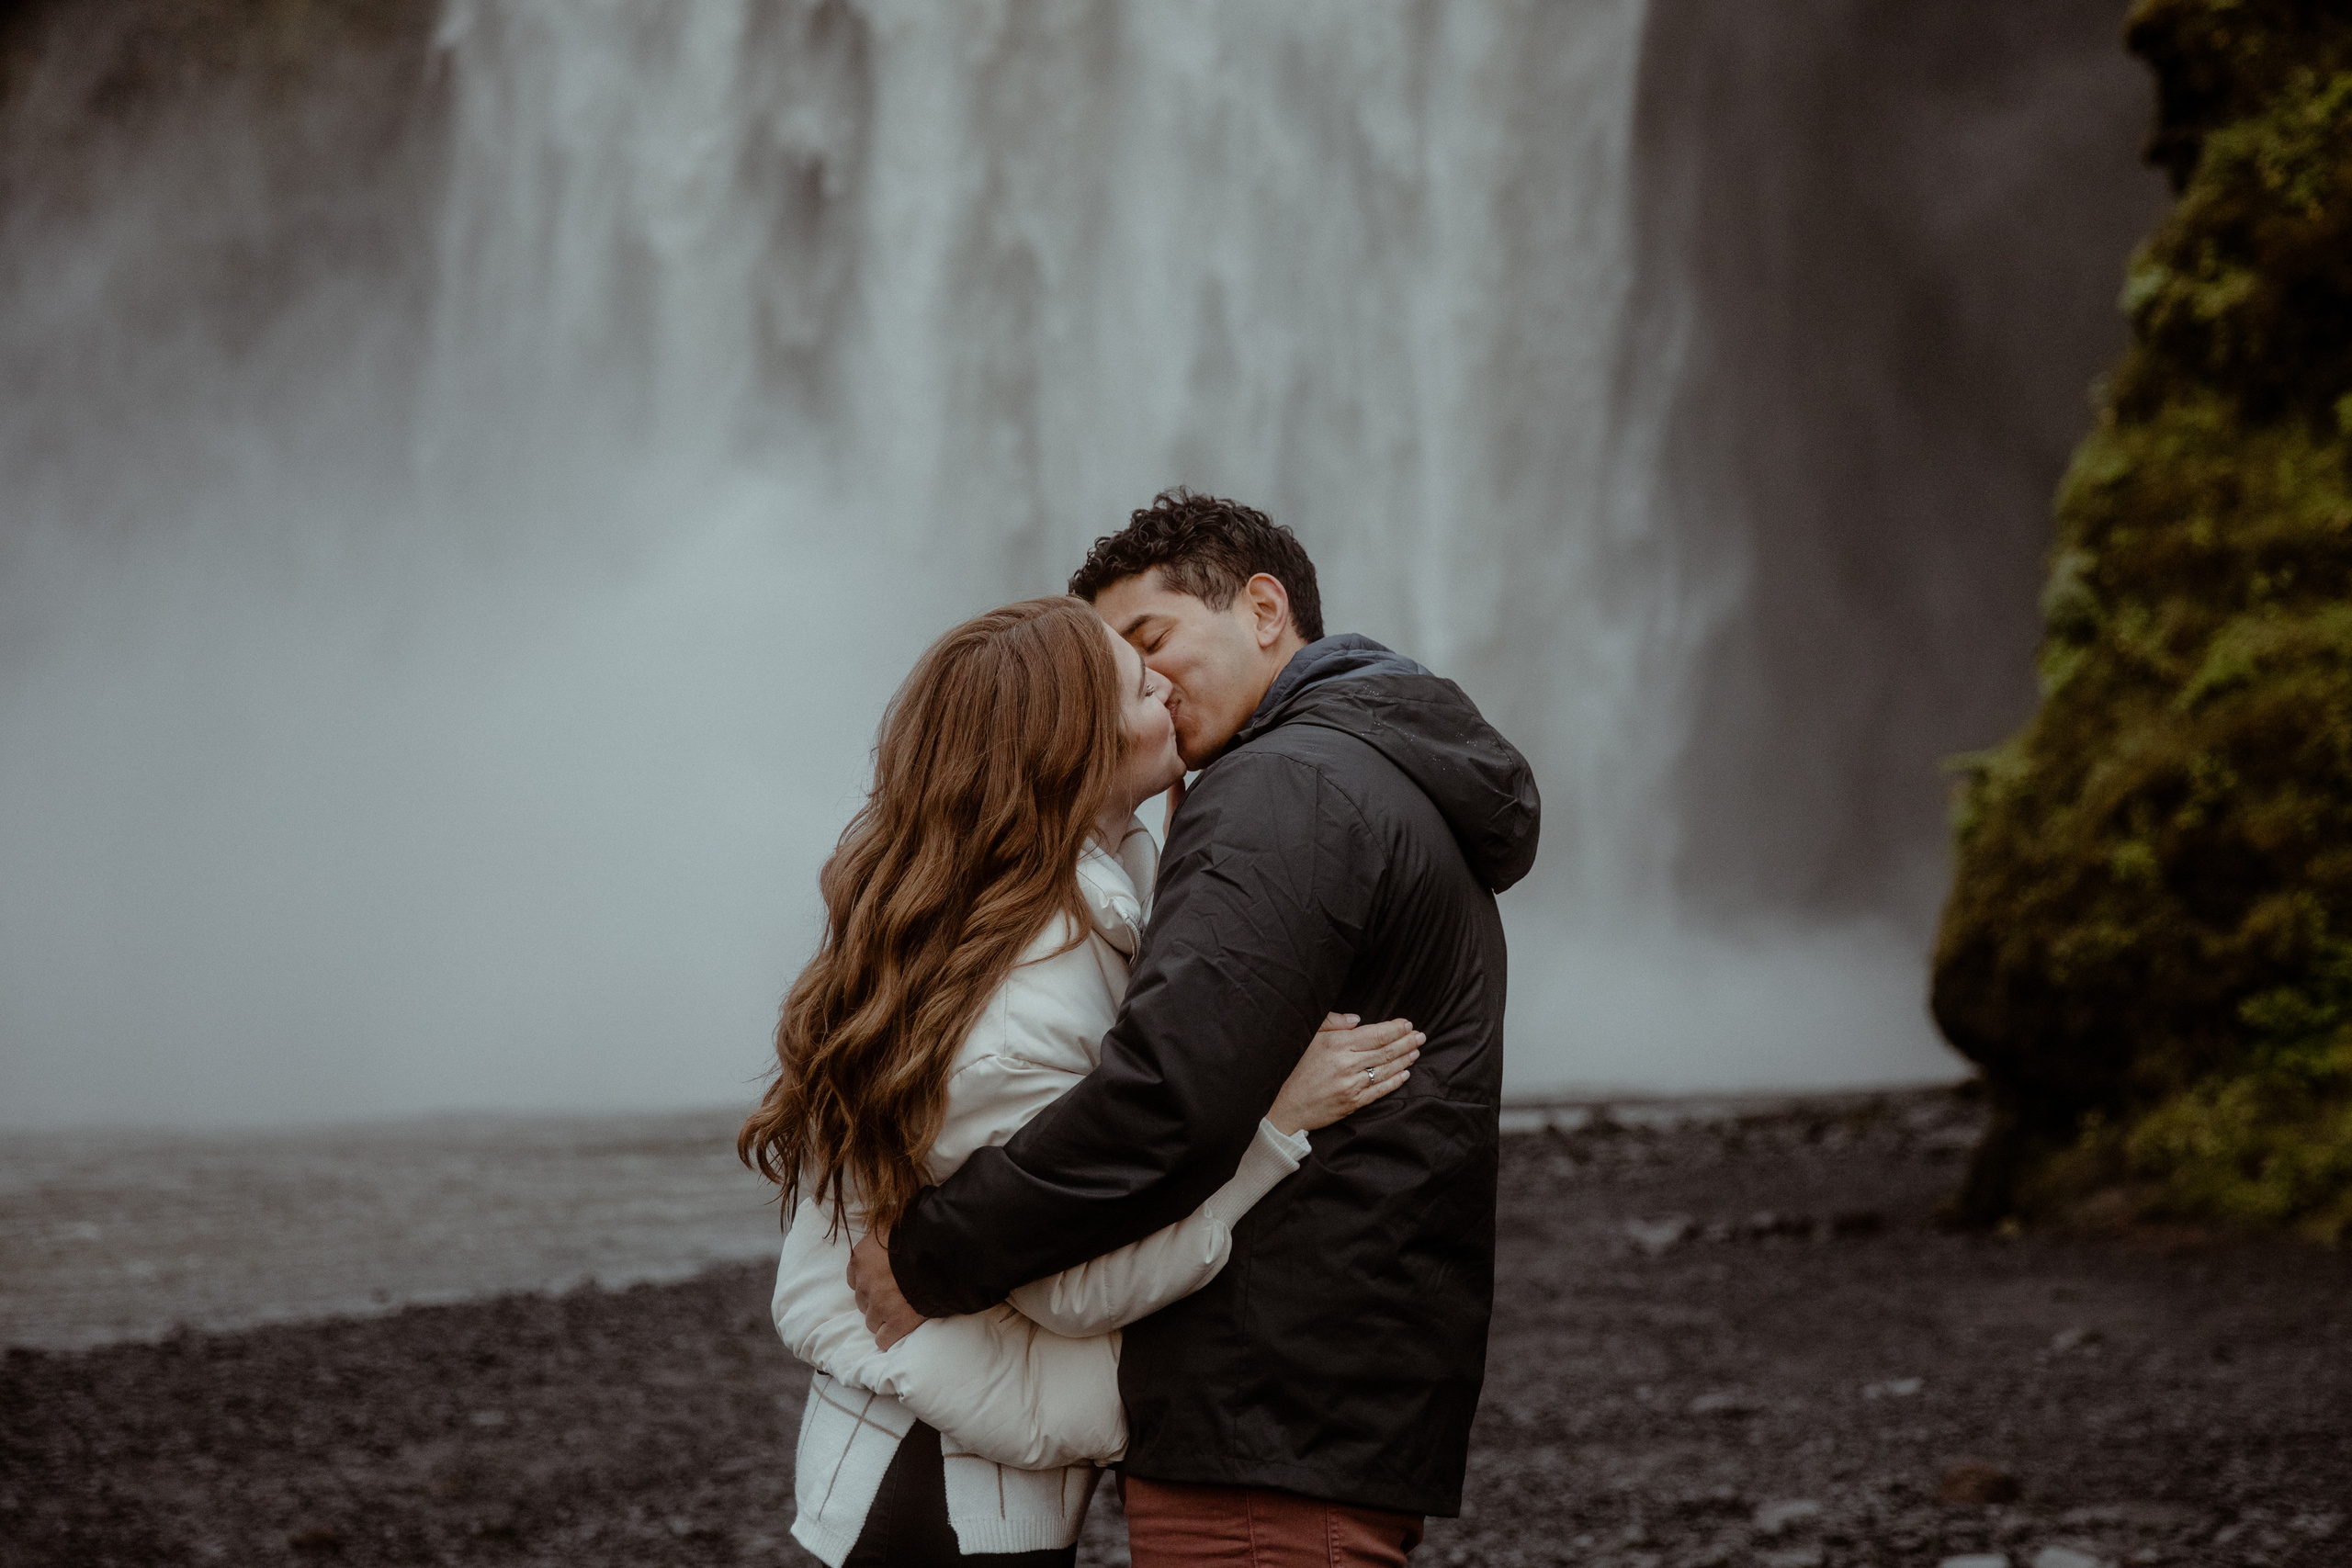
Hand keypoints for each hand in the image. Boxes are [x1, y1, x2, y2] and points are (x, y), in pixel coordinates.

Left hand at [848, 1229, 927, 1350]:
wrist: (940, 1252)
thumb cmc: (920, 1233)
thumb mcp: (893, 1224)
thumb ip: (884, 1233)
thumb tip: (886, 1220)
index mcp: (861, 1258)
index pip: (854, 1278)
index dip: (870, 1281)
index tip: (884, 1280)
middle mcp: (865, 1282)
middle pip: (862, 1301)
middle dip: (877, 1300)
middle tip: (896, 1295)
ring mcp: (879, 1304)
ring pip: (871, 1321)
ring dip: (885, 1318)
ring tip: (903, 1311)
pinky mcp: (896, 1321)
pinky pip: (883, 1339)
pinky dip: (891, 1337)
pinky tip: (901, 1329)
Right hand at [1267, 1013, 1420, 1135]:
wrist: (1286, 1106)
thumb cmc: (1295, 1067)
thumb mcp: (1308, 1037)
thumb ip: (1332, 1023)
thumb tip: (1357, 1019)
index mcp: (1337, 1045)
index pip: (1375, 1034)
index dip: (1395, 1029)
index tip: (1408, 1024)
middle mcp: (1347, 1064)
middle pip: (1385, 1051)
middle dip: (1406, 1042)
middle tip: (1421, 1036)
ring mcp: (1352, 1085)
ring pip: (1386, 1070)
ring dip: (1405, 1060)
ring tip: (1416, 1051)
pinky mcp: (1353, 1103)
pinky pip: (1380, 1091)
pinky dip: (1395, 1081)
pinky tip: (1405, 1073)